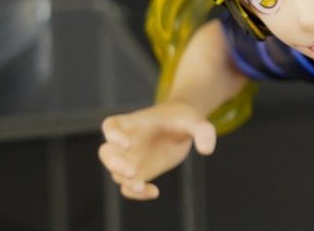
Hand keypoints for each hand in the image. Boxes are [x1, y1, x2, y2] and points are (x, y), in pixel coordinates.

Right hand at [99, 101, 215, 199]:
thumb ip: (203, 131)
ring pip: (116, 173)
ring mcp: (131, 159)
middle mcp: (126, 142)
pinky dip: (136, 193)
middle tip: (133, 172)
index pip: (111, 126)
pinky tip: (154, 192)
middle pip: (106, 153)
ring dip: (126, 182)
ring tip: (143, 186)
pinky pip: (129, 187)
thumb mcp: (196, 121)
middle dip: (115, 163)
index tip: (128, 143)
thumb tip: (207, 150)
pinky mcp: (140, 173)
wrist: (184, 126)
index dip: (114, 135)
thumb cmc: (184, 118)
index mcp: (134, 123)